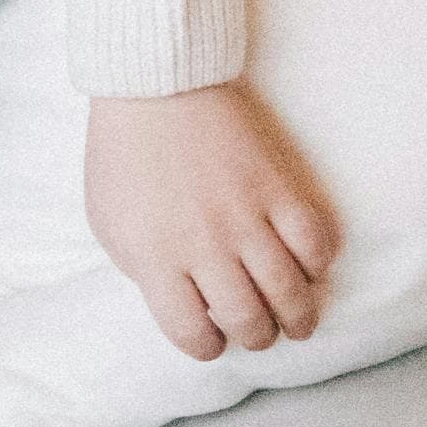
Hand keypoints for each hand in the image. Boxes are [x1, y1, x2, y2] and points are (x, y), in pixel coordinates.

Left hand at [84, 78, 339, 361]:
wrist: (153, 80)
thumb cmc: (124, 151)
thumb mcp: (108, 219)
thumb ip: (139, 268)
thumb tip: (179, 301)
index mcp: (156, 258)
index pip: (192, 333)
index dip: (207, 345)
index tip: (213, 337)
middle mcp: (204, 245)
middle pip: (247, 320)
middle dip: (257, 336)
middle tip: (260, 330)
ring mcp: (244, 214)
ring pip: (288, 292)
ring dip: (298, 316)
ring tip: (297, 320)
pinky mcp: (275, 185)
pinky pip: (313, 242)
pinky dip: (318, 264)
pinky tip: (308, 266)